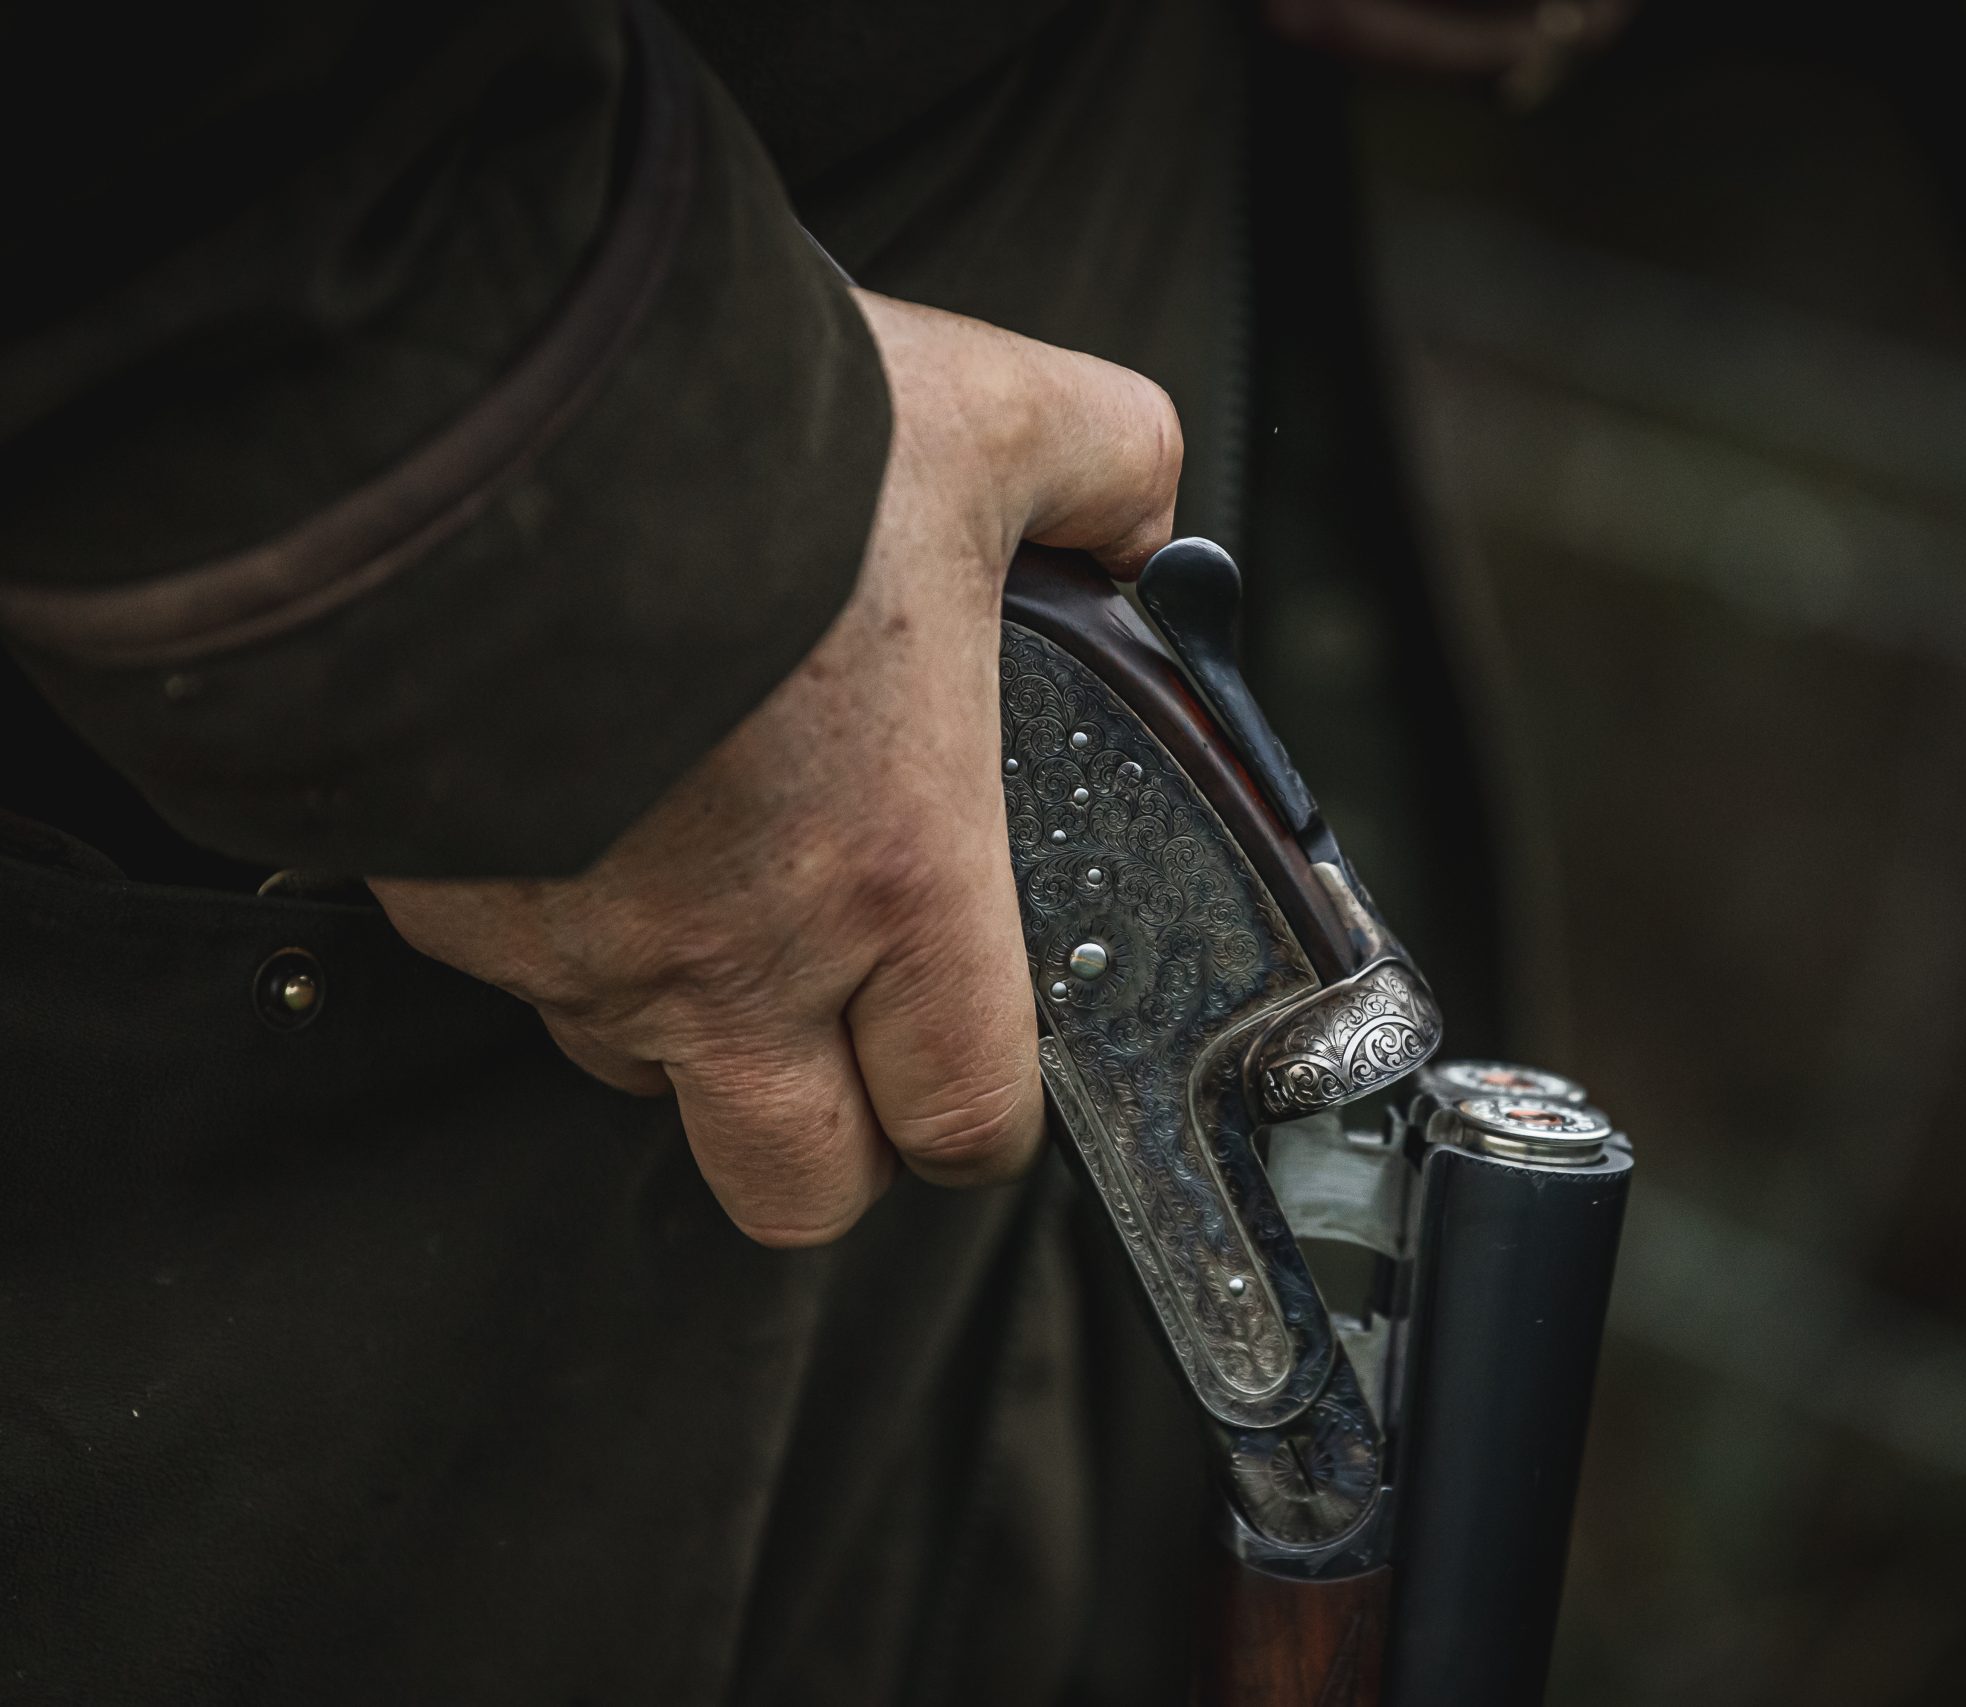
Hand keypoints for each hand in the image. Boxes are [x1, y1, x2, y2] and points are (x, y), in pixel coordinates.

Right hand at [372, 290, 1181, 1245]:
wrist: (476, 423)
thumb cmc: (741, 449)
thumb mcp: (989, 422)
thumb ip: (1105, 475)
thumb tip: (1140, 517)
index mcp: (899, 879)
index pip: (969, 1121)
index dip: (985, 1118)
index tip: (978, 1066)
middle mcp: (737, 958)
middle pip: (797, 1190)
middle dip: (835, 1141)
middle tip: (850, 1031)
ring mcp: (578, 951)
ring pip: (639, 1072)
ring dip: (688, 1013)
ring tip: (711, 867)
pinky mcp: (451, 909)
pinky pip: (517, 968)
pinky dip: (558, 915)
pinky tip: (589, 793)